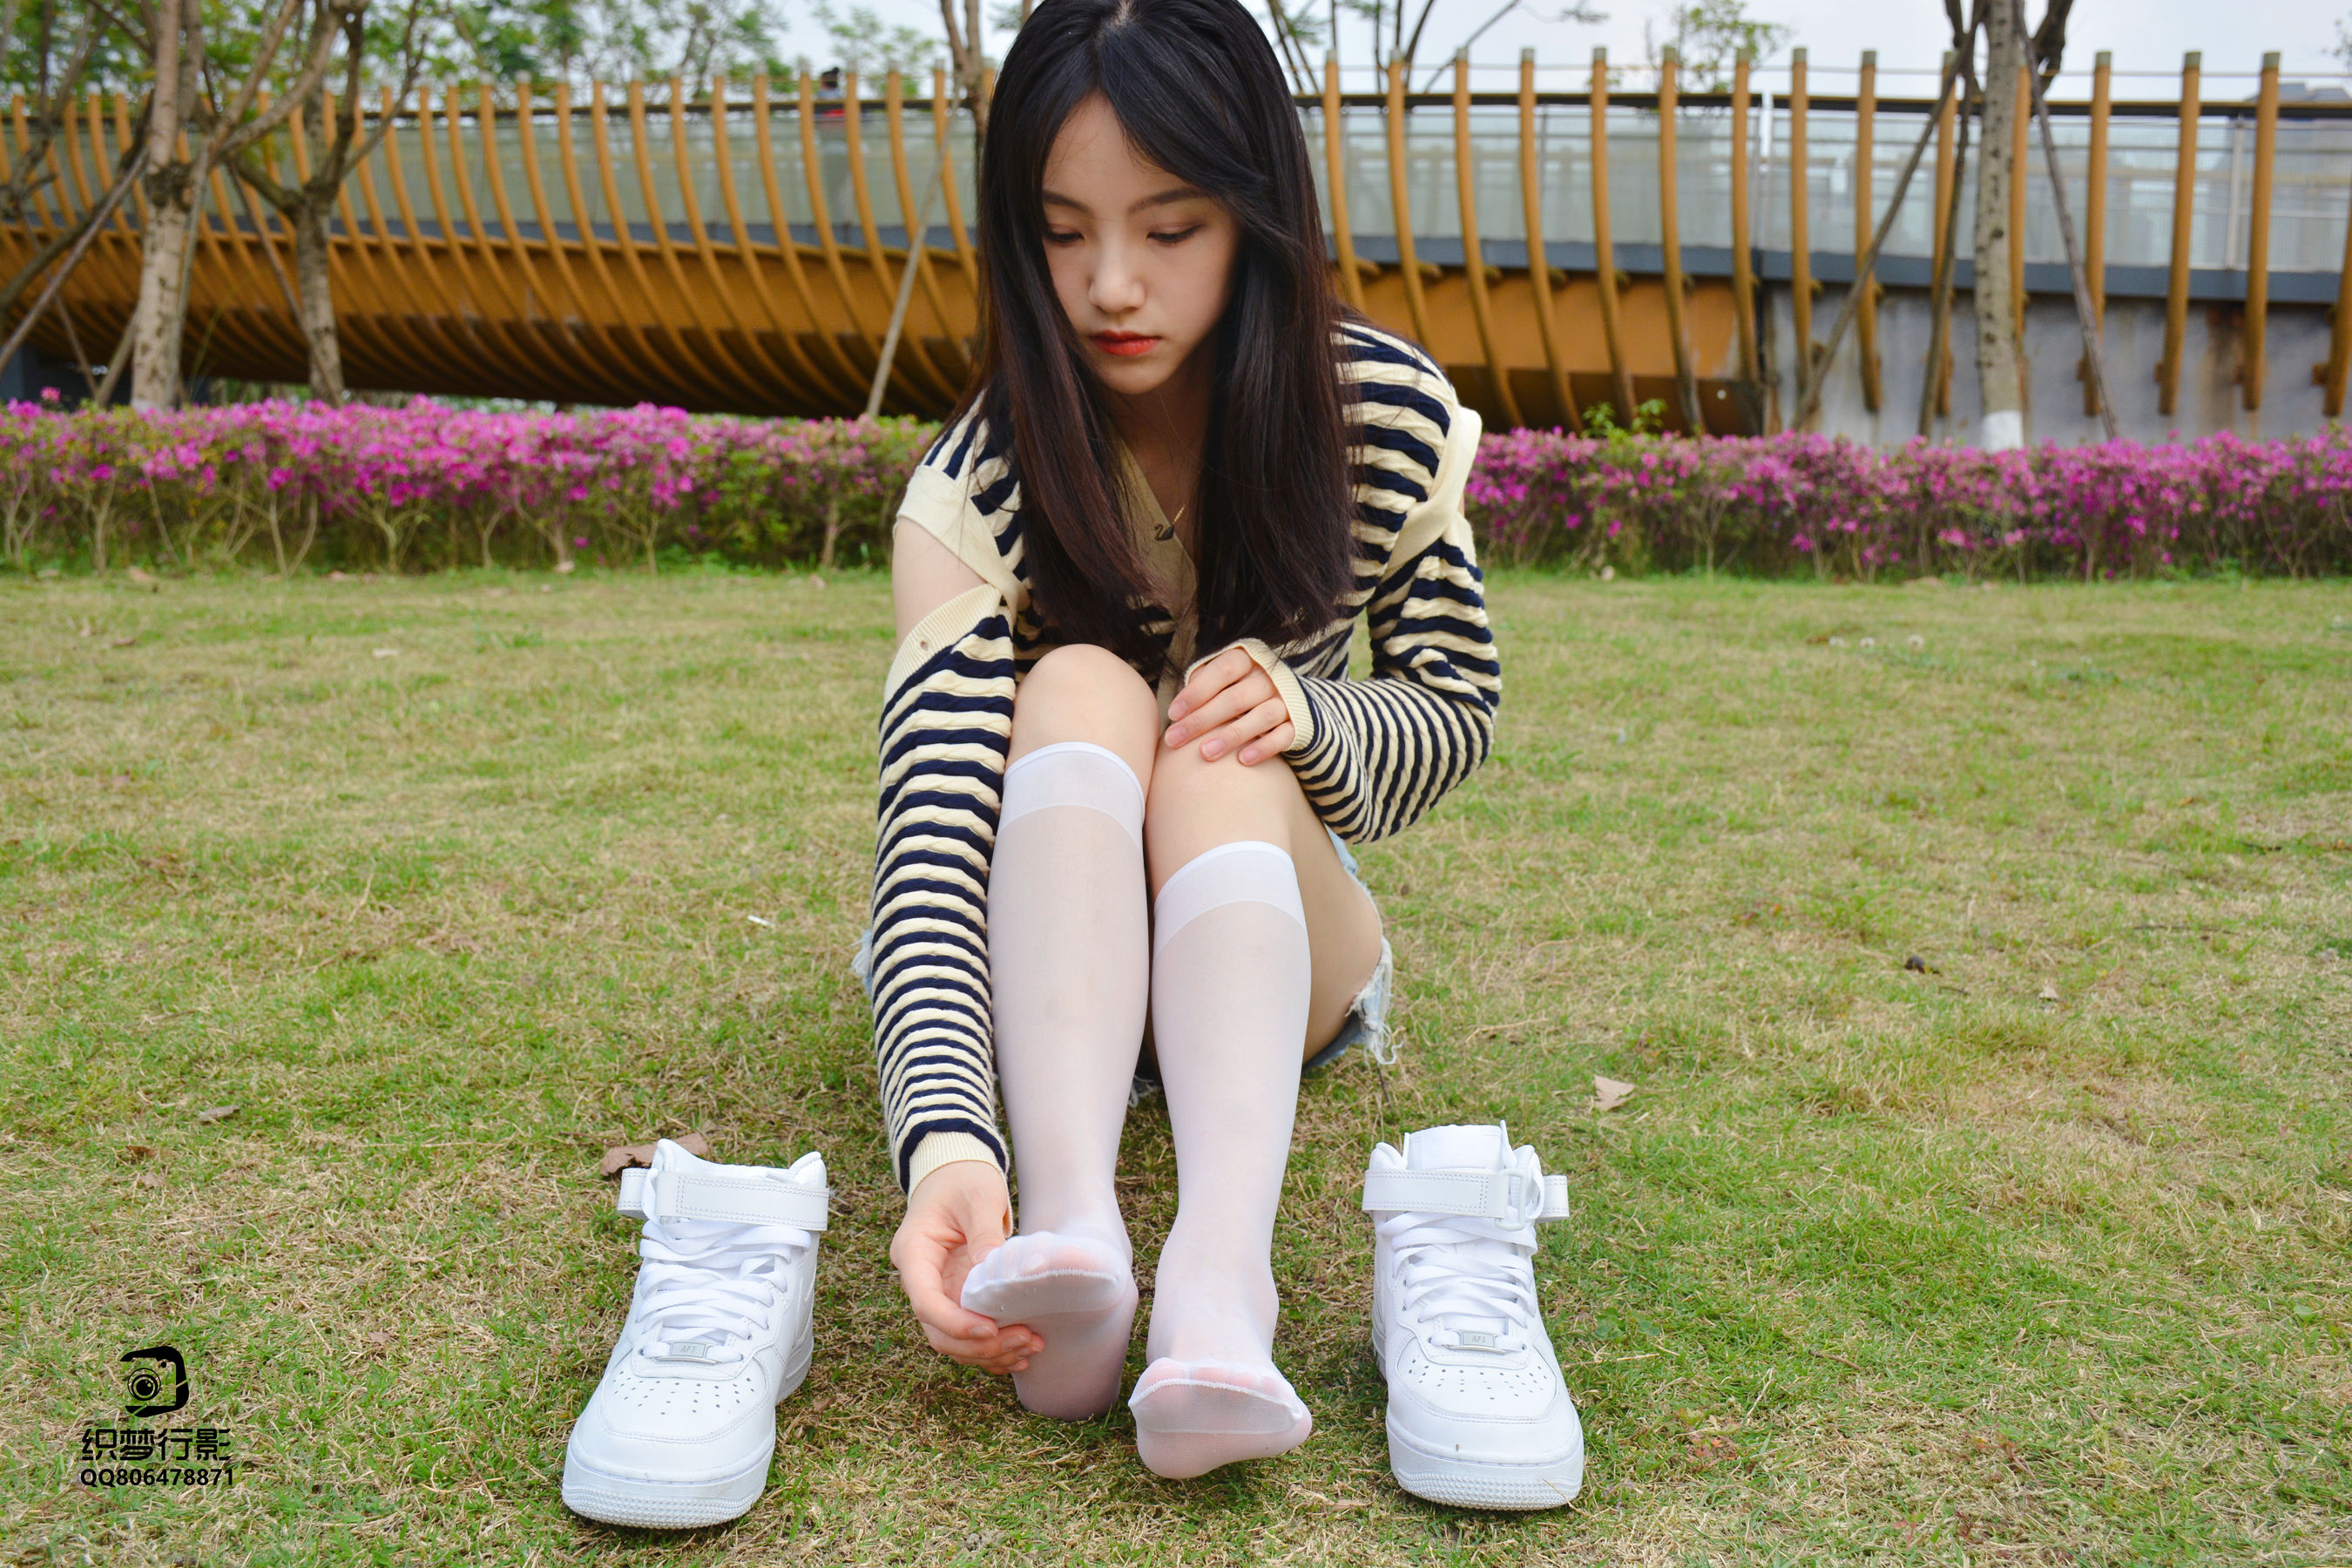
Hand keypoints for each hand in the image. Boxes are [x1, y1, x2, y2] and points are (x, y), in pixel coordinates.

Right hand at [889, 1162, 1039, 1374]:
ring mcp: (939, 1291)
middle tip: (1024, 1339)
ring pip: (954, 1340)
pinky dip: (992, 1348)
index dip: (954, 1323)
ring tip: (1031, 1346)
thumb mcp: (977, 1196)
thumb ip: (983, 1231)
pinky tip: (1021, 1352)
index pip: (925, 1301)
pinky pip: (969, 1333)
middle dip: (979, 1344)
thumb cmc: (963, 1180)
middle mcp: (921, 1279)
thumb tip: (990, 1267)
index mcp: (914, 1252)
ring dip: (990, 1351)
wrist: (957, 1175)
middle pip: (938, 1331)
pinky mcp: (957, 1297)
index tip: (990, 1329)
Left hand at [1163, 647, 1293, 764]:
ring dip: (1231, 736)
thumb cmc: (1239, 690)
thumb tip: (1176, 710)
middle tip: (1175, 739)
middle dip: (1202, 720)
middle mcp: (1269, 678)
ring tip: (1205, 753)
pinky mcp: (1299, 724)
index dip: (1197, 691)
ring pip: (1261, 717)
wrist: (1287, 699)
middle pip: (1235, 698)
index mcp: (1248, 660)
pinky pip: (1284, 736)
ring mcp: (1286, 700)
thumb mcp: (1222, 681)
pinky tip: (1243, 760)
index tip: (1173, 713)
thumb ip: (1202, 686)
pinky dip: (1264, 747)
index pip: (1222, 670)